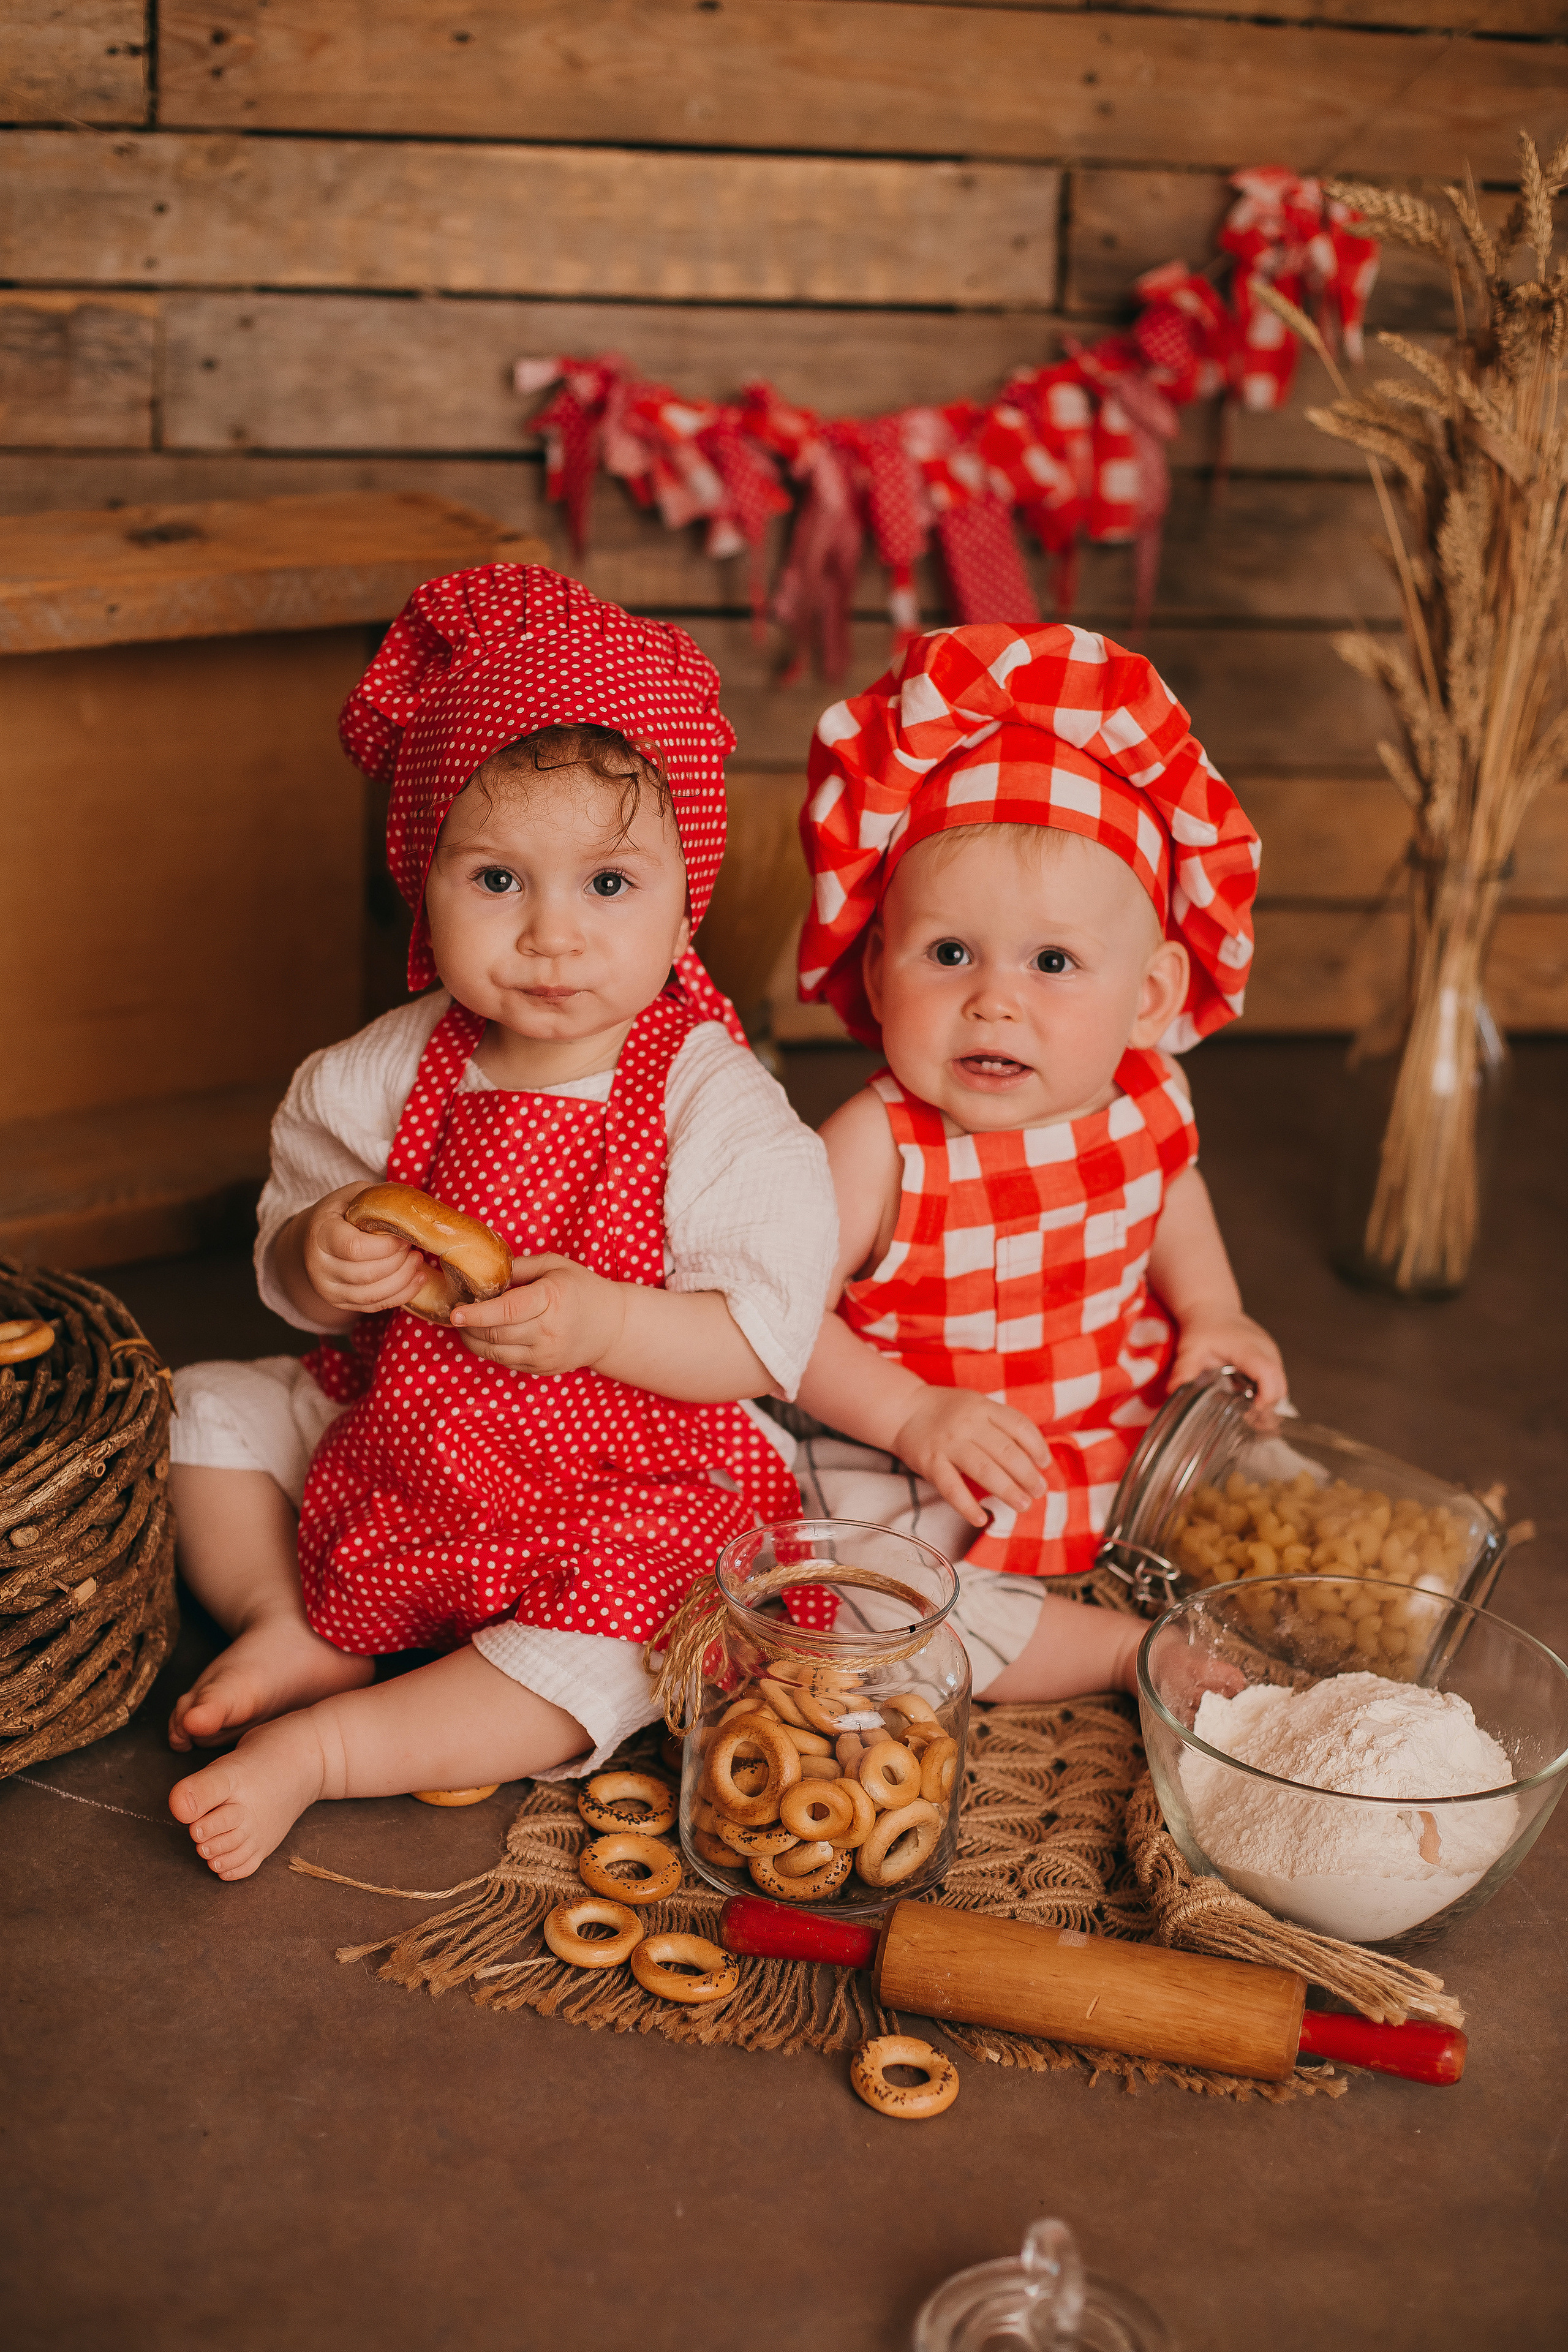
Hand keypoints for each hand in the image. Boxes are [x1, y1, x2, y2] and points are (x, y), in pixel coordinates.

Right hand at [300, 1184, 427, 1316]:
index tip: (404, 1237)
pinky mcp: (339, 1302)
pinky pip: (374, 1306)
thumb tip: (411, 1209)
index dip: (387, 1246)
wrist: (314, 1239)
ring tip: (417, 1262)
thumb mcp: (353, 1195)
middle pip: (367, 1274)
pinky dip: (401, 1295)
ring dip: (403, 1280)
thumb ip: (376, 1199)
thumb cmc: (341, 1213)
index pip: (355, 1248)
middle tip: (413, 1248)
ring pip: (372, 1294)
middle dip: (399, 1262)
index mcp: (321, 1233)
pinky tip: (416, 1280)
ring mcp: (327, 1288)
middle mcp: (319, 1265)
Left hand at [449, 1254, 626, 1373]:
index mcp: (551, 1299)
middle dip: (469, 1326)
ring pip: (495, 1352)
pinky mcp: (542, 1369)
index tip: (455, 1312)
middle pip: (495, 1334)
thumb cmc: (581, 1289)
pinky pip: (505, 1362)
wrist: (611, 1326)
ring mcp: (545, 1354)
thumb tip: (484, 1272)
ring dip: (473, 1340)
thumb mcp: (554, 1265)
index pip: (506, 1310)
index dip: (477, 1313)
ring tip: (465, 1326)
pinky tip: (486, 1336)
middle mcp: (548, 1331)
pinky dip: (489, 1350)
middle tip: (457, 1313)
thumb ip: (519, 1267)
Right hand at [892, 1386, 1049, 1528]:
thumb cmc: (948, 1411)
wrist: (904, 1409)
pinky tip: (982, 1519)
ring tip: (1023, 1505)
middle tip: (1039, 1491)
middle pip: (1007, 1452)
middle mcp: (968, 1423)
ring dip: (1008, 1491)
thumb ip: (1001, 1424)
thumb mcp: (977, 1405)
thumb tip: (1033, 1457)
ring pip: (985, 1471)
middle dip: (1027, 1475)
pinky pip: (952, 1489)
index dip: (1037, 1447)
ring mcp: (948, 1443)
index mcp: (983, 1407)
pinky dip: (968, 1506)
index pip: (1019, 1427)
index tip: (1044, 1464)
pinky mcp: (931, 1462)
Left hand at [1169, 1304, 1287, 1410]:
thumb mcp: (1190, 1349)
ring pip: (1281, 1385)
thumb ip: (1184, 1369)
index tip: (1251, 1409)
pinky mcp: (1271, 1357)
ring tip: (1244, 1408)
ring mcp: (1271, 1353)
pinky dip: (1266, 1392)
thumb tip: (1173, 1391)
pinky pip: (1276, 1380)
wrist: (1211, 1309)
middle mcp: (1266, 1349)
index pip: (1268, 1373)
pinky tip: (1247, 1397)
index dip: (1266, 1396)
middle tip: (1245, 1416)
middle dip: (1267, 1405)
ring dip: (1267, 1400)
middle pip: (1280, 1385)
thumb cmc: (1203, 1327)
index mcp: (1248, 1348)